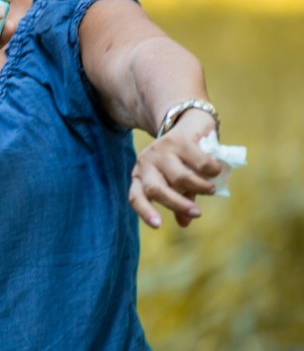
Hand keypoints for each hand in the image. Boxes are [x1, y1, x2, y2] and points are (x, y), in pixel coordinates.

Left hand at [128, 109, 223, 228]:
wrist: (189, 125)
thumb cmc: (182, 161)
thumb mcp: (179, 183)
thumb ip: (181, 200)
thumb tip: (184, 223)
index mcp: (140, 176)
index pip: (135, 197)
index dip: (145, 212)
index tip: (159, 225)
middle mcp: (145, 162)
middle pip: (156, 189)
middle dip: (177, 204)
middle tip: (197, 213)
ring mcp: (160, 150)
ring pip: (180, 177)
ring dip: (200, 187)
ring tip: (210, 189)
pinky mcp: (178, 140)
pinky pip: (200, 163)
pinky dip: (212, 170)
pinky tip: (216, 170)